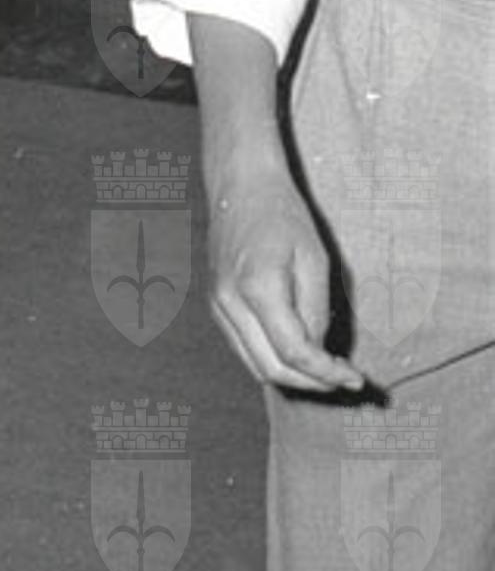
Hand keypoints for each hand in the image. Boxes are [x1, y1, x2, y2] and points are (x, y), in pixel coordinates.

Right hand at [206, 165, 364, 394]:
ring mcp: (217, 305)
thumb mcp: (314, 260)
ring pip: (254, 364)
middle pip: (270, 368)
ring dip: (292, 375)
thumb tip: (318, 351)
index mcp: (258, 288)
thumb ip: (315, 310)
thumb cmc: (281, 215)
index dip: (328, 374)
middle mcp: (230, 303)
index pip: (294, 353)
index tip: (355, 380)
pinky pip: (244, 348)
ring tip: (325, 369)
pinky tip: (298, 351)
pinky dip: (272, 359)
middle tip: (343, 380)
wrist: (239, 187)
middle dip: (311, 383)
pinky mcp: (215, 305)